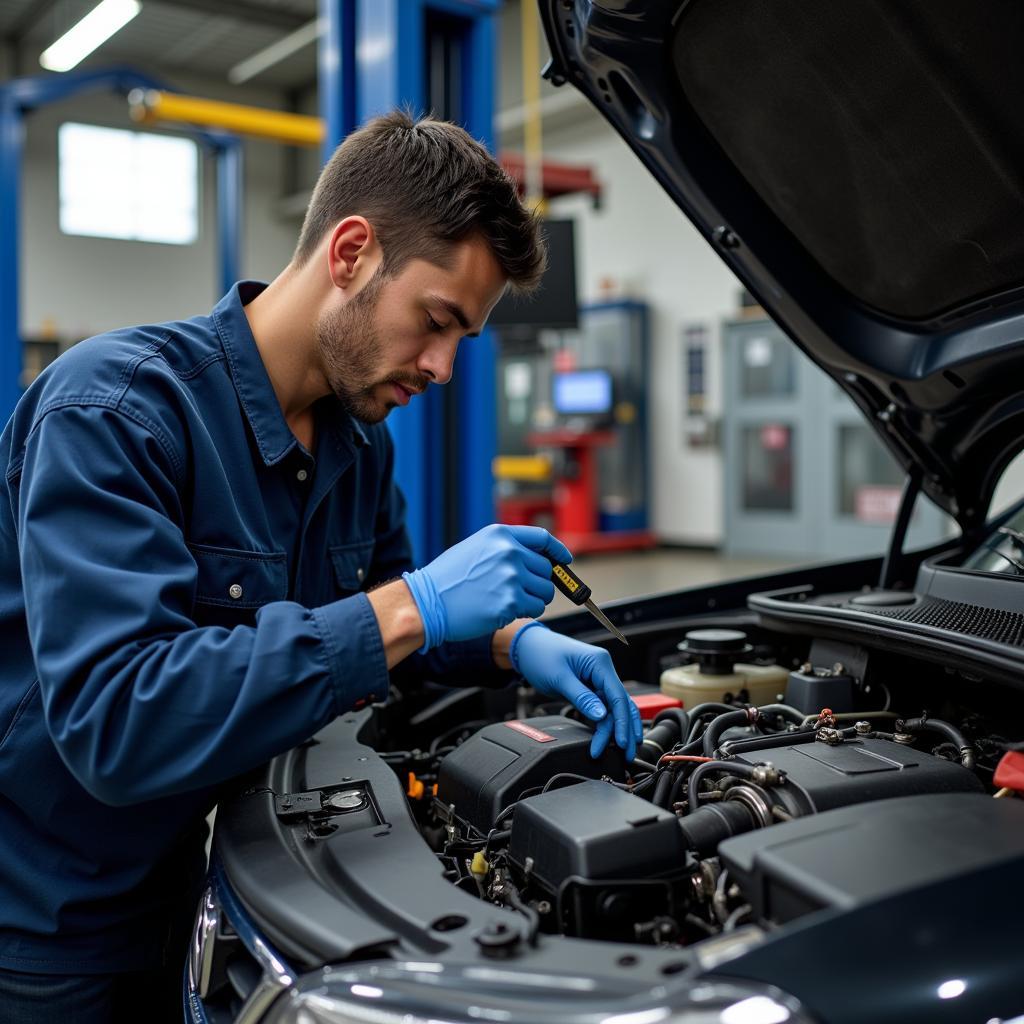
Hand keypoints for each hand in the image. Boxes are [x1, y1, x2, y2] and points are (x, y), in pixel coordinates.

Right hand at [403, 525, 571, 648]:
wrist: (426, 602)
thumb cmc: (447, 579)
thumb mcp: (476, 548)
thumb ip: (505, 549)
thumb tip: (536, 560)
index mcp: (500, 535)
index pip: (542, 538)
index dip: (558, 551)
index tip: (565, 561)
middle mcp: (509, 552)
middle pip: (546, 570)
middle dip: (538, 583)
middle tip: (519, 592)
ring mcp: (511, 577)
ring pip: (545, 591)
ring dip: (533, 599)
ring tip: (507, 601)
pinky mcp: (511, 602)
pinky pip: (536, 608)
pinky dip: (526, 612)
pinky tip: (502, 610)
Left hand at [510, 622, 642, 761]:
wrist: (527, 647)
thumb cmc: (541, 655)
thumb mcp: (560, 678)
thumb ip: (582, 697)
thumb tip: (601, 716)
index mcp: (600, 663)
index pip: (618, 696)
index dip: (622, 721)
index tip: (621, 741)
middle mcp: (603, 671)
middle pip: (621, 704)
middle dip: (626, 730)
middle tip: (627, 754)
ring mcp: (597, 680)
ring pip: (614, 709)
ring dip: (617, 729)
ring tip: (622, 752)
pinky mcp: (590, 689)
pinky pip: (602, 709)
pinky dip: (606, 724)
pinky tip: (609, 738)